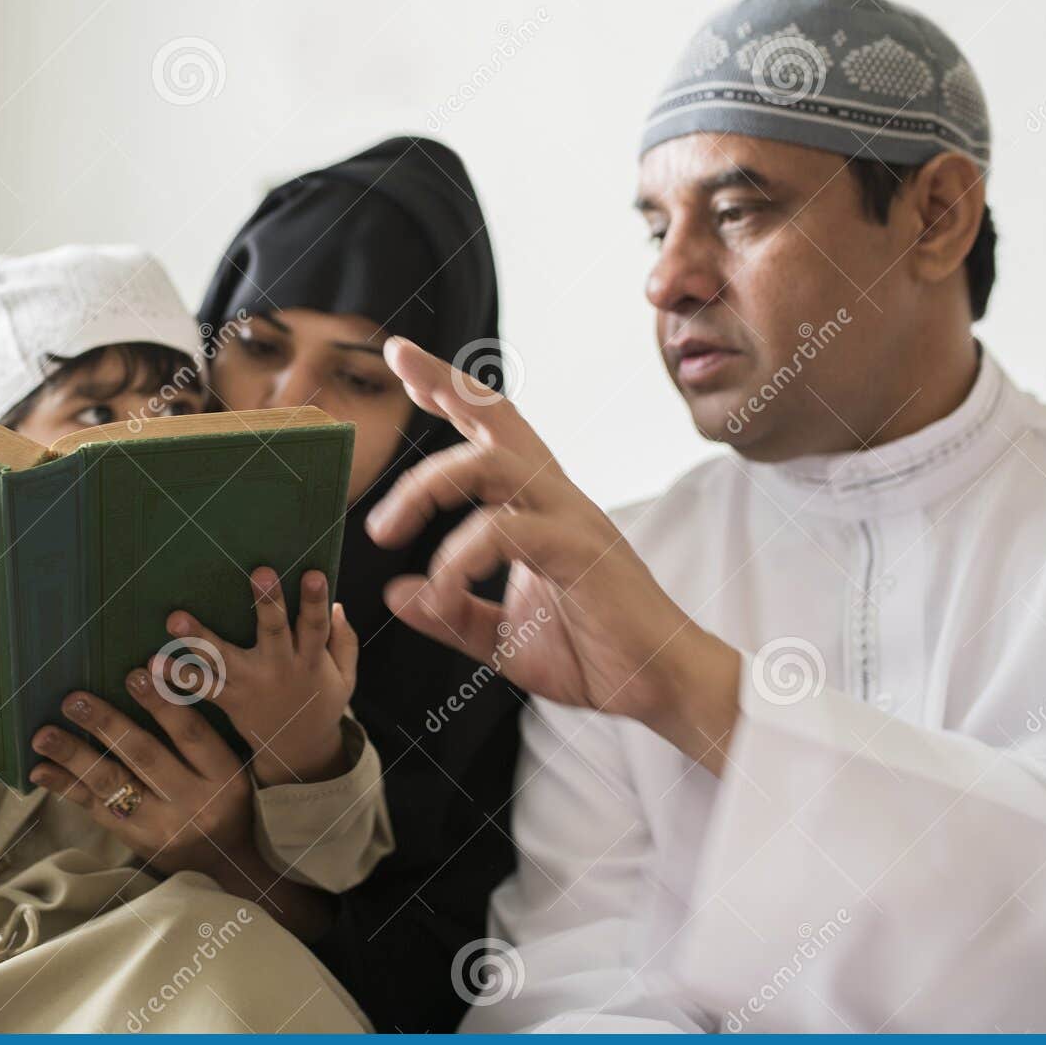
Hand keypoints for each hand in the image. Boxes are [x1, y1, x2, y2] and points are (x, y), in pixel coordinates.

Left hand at [28, 671, 255, 879]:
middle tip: (74, 699)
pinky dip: (66, 787)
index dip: (163, 703)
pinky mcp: (136, 841)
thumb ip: (201, 738)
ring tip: (44, 734)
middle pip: (145, 756)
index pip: (191, 734)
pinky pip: (96, 810)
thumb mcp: (232, 772)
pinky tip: (41, 769)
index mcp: (224, 777)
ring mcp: (162, 825)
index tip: (136, 672)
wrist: (225, 868)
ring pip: (113, 784)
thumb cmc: (228, 807)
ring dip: (75, 755)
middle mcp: (194, 802)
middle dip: (107, 724)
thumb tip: (156, 682)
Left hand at [159, 566, 356, 785]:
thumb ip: (344, 641)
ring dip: (199, 639)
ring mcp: (251, 685)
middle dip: (267, 603)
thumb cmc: (321, 701)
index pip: (316, 626)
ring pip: (224, 660)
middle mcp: (280, 668)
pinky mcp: (228, 700)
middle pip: (274, 632)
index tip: (312, 573)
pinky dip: (175, 677)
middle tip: (260, 573)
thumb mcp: (345, 676)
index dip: (315, 601)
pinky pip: (200, 688)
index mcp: (311, 659)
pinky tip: (151, 664)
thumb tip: (337, 606)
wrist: (299, 752)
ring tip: (174, 620)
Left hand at [364, 337, 740, 771]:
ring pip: (490, 464)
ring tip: (385, 530)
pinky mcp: (579, 552)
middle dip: (444, 383)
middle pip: (498, 417)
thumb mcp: (500, 637)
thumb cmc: (594, 653)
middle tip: (395, 370)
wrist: (660, 685)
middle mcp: (554, 498)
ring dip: (426, 487)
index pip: (491, 430)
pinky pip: (505, 531)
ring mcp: (569, 519)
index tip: (403, 359)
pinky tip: (441, 591)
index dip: (449, 389)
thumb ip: (450, 611)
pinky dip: (458, 559)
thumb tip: (396, 593)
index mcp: (537, 506)